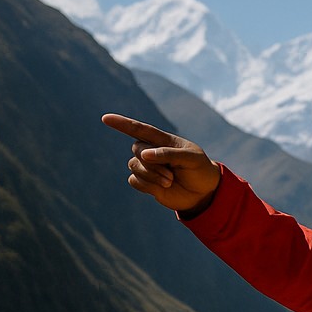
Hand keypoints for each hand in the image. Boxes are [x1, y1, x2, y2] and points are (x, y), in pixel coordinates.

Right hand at [102, 113, 220, 212]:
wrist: (205, 193)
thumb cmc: (200, 170)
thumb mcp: (192, 159)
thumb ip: (169, 153)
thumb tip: (144, 154)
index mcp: (163, 140)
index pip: (140, 129)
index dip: (122, 123)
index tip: (106, 118)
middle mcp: (151, 151)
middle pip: (137, 149)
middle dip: (152, 164)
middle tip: (172, 176)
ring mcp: (147, 167)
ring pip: (134, 166)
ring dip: (151, 175)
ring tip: (170, 181)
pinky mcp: (145, 182)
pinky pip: (134, 181)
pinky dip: (147, 185)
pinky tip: (161, 188)